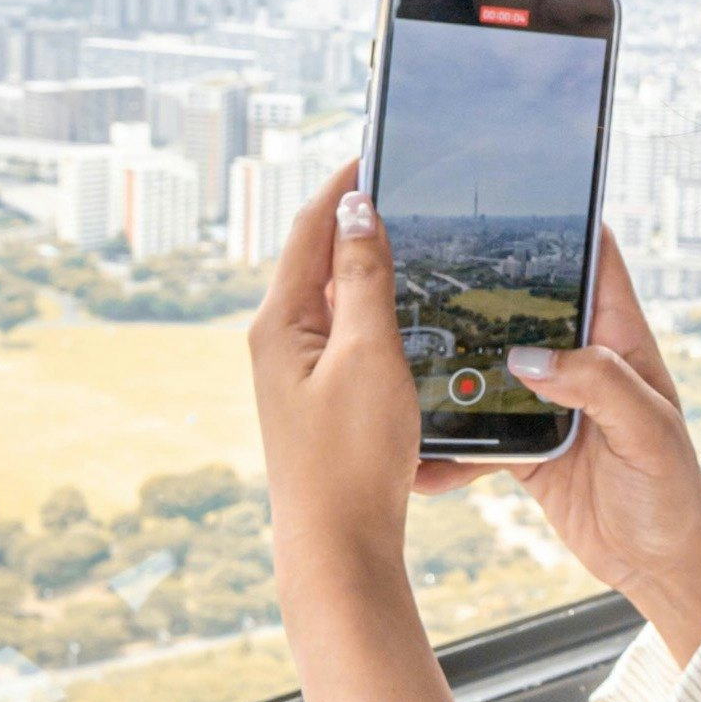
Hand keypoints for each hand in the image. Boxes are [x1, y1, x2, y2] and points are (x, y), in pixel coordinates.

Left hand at [251, 162, 471, 701]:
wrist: (339, 550)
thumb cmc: (351, 458)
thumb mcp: (368, 356)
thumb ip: (364, 279)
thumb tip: (356, 210)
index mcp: (281, 324)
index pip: (309, 230)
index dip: (344, 187)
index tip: (377, 151)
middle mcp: (282, 343)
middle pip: (321, 261)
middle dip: (361, 222)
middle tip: (408, 189)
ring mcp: (300, 374)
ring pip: (340, 300)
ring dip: (374, 268)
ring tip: (419, 240)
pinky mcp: (324, 401)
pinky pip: (353, 336)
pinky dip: (382, 312)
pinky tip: (416, 314)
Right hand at [416, 229, 700, 664]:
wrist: (661, 566)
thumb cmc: (675, 492)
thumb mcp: (648, 432)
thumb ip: (598, 386)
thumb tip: (529, 357)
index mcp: (619, 339)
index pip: (595, 258)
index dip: (566, 219)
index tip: (520, 190)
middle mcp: (580, 360)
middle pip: (525, 303)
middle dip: (480, 282)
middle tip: (424, 258)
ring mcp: (547, 400)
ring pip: (489, 364)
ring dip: (450, 363)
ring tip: (400, 347)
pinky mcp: (524, 445)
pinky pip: (477, 431)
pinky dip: (447, 442)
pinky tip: (415, 451)